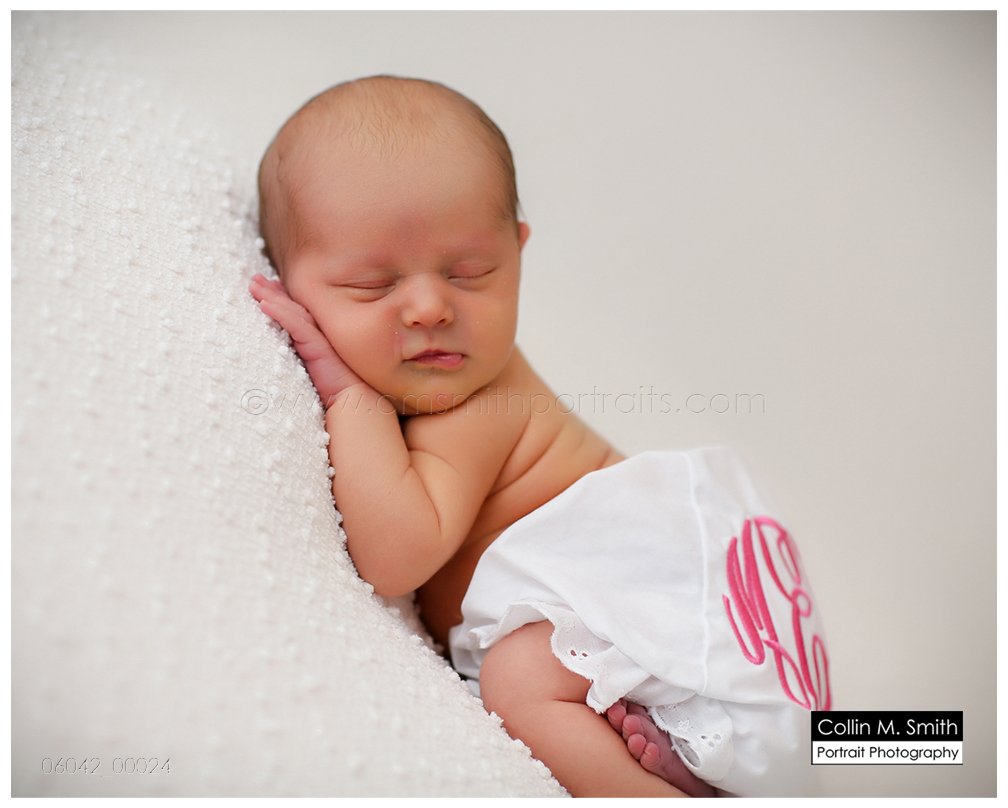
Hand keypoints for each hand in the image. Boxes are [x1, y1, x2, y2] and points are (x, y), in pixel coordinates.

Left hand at [249, 273, 363, 406]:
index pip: (298, 313)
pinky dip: (280, 314)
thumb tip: (280, 360)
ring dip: (272, 297)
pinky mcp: (320, 347)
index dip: (281, 298)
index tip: (265, 288)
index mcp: (319, 339)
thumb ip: (300, 361)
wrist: (354, 404)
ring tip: (254, 285)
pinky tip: (264, 304)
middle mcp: (322, 334)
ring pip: (294, 312)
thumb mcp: (312, 372)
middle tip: (254, 279)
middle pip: (294, 307)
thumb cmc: (336, 393)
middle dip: (273, 291)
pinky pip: (297, 326)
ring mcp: (322, 339)